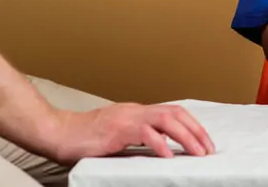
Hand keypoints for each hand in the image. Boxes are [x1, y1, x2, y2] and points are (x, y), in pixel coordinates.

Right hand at [51, 102, 214, 163]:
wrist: (58, 133)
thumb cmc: (83, 139)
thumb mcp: (117, 136)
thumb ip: (137, 138)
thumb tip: (160, 150)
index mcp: (136, 112)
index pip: (172, 112)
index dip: (192, 126)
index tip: (204, 142)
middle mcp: (135, 110)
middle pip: (175, 113)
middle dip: (196, 130)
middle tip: (208, 149)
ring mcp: (126, 117)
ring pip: (166, 119)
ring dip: (186, 136)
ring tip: (197, 153)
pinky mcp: (117, 129)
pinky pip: (145, 133)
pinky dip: (161, 144)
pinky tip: (169, 156)